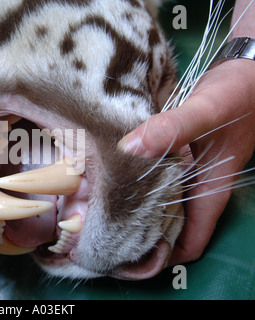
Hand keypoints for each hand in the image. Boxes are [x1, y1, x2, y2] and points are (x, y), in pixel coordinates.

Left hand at [118, 59, 254, 264]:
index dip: (165, 255)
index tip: (131, 256)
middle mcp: (197, 183)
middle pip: (170, 223)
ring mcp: (186, 168)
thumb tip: (129, 148)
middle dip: (142, 233)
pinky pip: (153, 173)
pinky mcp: (175, 150)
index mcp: (211, 188)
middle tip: (103, 232)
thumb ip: (174, 128)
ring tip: (98, 206)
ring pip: (159, 199)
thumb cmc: (239, 91)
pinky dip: (135, 176)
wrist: (249, 65)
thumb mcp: (209, 109)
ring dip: (135, 204)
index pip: (191, 239)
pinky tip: (109, 171)